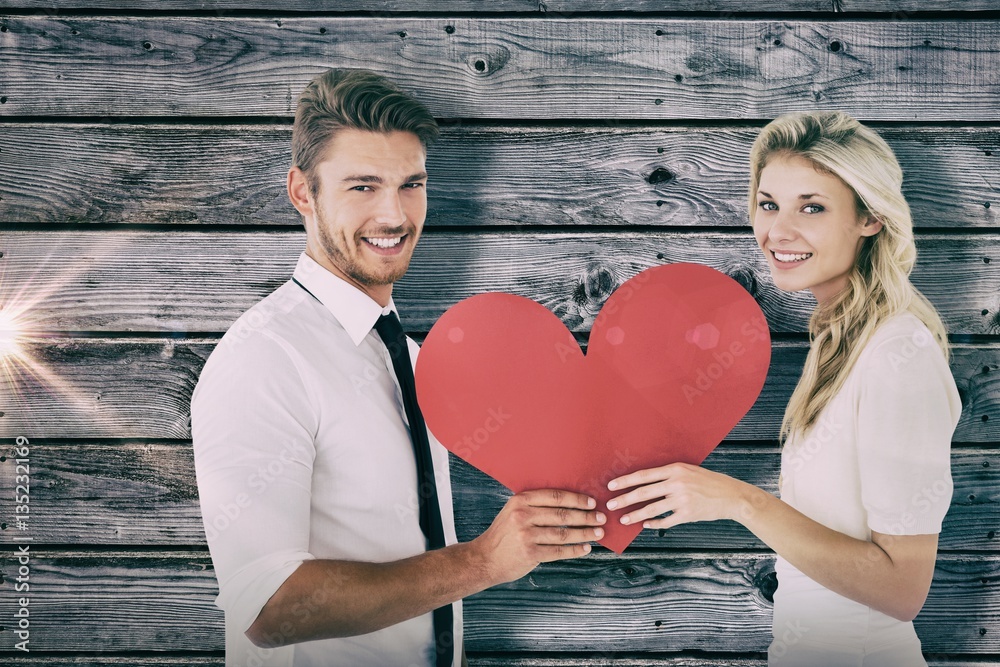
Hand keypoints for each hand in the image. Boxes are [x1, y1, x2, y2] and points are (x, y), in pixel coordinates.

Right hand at [472, 489, 605, 584]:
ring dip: (584, 533)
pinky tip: (585, 548)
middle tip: (600, 518)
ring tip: (598, 533)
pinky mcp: (530, 554)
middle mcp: (523, 516)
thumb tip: (570, 502)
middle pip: (562, 514)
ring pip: (563, 533)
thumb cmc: (503, 534)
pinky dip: (575, 550)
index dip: (576, 499)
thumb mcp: (513, 511)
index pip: (555, 496)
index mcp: (520, 500)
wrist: (484, 559)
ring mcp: (526, 535)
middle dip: (585, 516)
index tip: (591, 502)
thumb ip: (535, 505)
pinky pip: (559, 551)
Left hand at [606, 462, 749, 529]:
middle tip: (610, 504)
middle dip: (624, 499)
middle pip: (643, 492)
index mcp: (675, 469)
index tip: (611, 486)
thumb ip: (669, 475)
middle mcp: (677, 483)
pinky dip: (654, 524)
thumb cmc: (708, 481)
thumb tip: (645, 481)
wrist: (731, 496)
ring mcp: (682, 500)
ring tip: (623, 519)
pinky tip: (646, 525)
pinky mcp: (688, 514)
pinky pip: (666, 521)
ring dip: (635, 515)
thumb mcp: (688, 470)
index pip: (644, 475)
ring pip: (652, 509)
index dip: (625, 481)